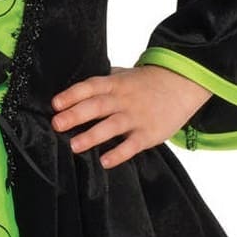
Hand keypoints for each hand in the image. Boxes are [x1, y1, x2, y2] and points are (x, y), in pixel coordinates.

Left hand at [51, 65, 208, 167]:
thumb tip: (73, 90)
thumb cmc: (145, 82)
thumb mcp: (124, 75)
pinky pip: (132, 145)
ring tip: (74, 145)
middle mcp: (123, 100)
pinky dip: (119, 154)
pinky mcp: (149, 134)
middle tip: (56, 124)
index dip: (72, 95)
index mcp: (115, 84)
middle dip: (75, 115)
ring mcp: (136, 117)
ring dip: (92, 136)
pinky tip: (105, 161)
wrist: (182, 84)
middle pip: (97, 106)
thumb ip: (102, 82)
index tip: (55, 104)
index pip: (90, 87)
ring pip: (112, 126)